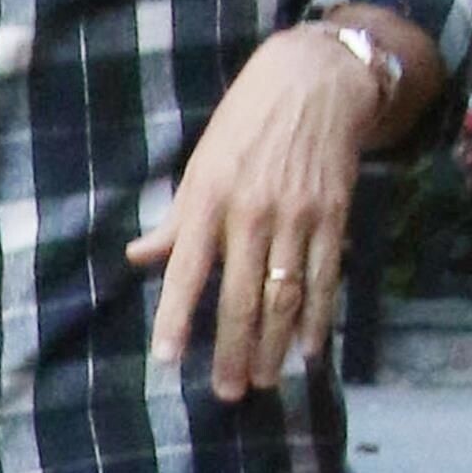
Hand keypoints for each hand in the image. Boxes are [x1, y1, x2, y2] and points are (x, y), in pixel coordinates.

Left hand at [130, 19, 383, 400]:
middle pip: (241, 296)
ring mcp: (297, 215)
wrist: (314, 80)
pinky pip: (325, 279)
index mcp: (208, 197)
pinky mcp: (334, 216)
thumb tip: (138, 258)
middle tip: (227, 392)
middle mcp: (252, 210)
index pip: (187, 270)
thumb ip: (174, 219)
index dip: (176, 317)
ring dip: (275, 346)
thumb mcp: (200, 163)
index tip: (168, 359)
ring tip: (265, 382)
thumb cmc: (245, 124)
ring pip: (285, 296)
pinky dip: (318, 319)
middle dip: (233, 350)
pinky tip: (310, 351)